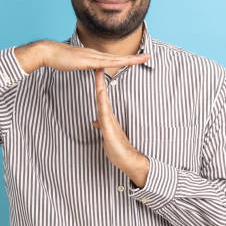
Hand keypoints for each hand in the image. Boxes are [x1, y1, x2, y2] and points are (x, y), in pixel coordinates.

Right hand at [15, 39, 149, 73]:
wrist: (48, 52)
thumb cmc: (59, 58)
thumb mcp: (76, 63)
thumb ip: (85, 65)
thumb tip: (92, 67)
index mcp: (94, 56)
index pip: (114, 58)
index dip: (127, 58)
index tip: (139, 57)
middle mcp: (95, 54)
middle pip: (119, 57)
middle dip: (135, 57)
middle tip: (149, 56)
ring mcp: (91, 56)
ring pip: (115, 59)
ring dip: (130, 59)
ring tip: (143, 58)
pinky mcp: (86, 61)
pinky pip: (104, 63)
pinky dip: (115, 63)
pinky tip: (123, 63)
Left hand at [92, 68, 149, 187]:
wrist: (129, 160)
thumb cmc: (117, 148)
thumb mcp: (106, 135)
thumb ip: (102, 126)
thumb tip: (96, 121)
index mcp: (107, 117)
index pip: (101, 97)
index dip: (98, 84)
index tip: (96, 71)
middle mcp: (109, 117)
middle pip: (102, 95)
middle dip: (100, 80)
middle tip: (98, 64)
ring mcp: (110, 122)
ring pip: (103, 101)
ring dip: (101, 87)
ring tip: (99, 73)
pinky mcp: (110, 130)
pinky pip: (105, 115)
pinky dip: (102, 104)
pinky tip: (101, 95)